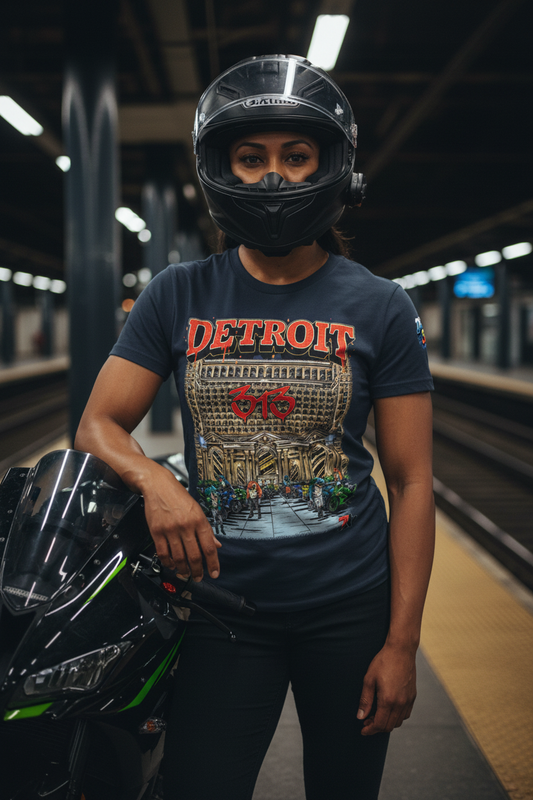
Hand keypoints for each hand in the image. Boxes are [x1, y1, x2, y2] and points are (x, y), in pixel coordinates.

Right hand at [142, 465, 221, 581]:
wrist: (158, 485)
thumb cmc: (178, 496)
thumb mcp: (197, 510)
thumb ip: (207, 529)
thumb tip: (216, 545)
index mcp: (199, 520)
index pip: (209, 547)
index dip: (213, 564)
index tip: (214, 573)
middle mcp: (186, 526)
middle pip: (194, 556)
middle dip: (197, 571)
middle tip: (198, 577)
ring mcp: (170, 529)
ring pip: (178, 557)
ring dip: (182, 570)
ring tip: (185, 574)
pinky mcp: (156, 531)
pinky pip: (163, 553)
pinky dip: (168, 562)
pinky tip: (172, 565)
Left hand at [357, 642, 416, 734]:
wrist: (401, 650)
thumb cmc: (383, 662)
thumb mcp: (369, 679)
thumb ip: (365, 700)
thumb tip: (360, 717)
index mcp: (388, 700)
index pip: (379, 724)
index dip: (370, 730)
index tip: (363, 730)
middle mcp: (400, 703)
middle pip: (389, 726)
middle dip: (376, 728)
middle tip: (366, 721)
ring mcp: (408, 700)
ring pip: (398, 722)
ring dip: (386, 723)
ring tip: (376, 715)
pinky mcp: (413, 696)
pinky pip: (405, 714)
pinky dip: (396, 717)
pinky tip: (388, 709)